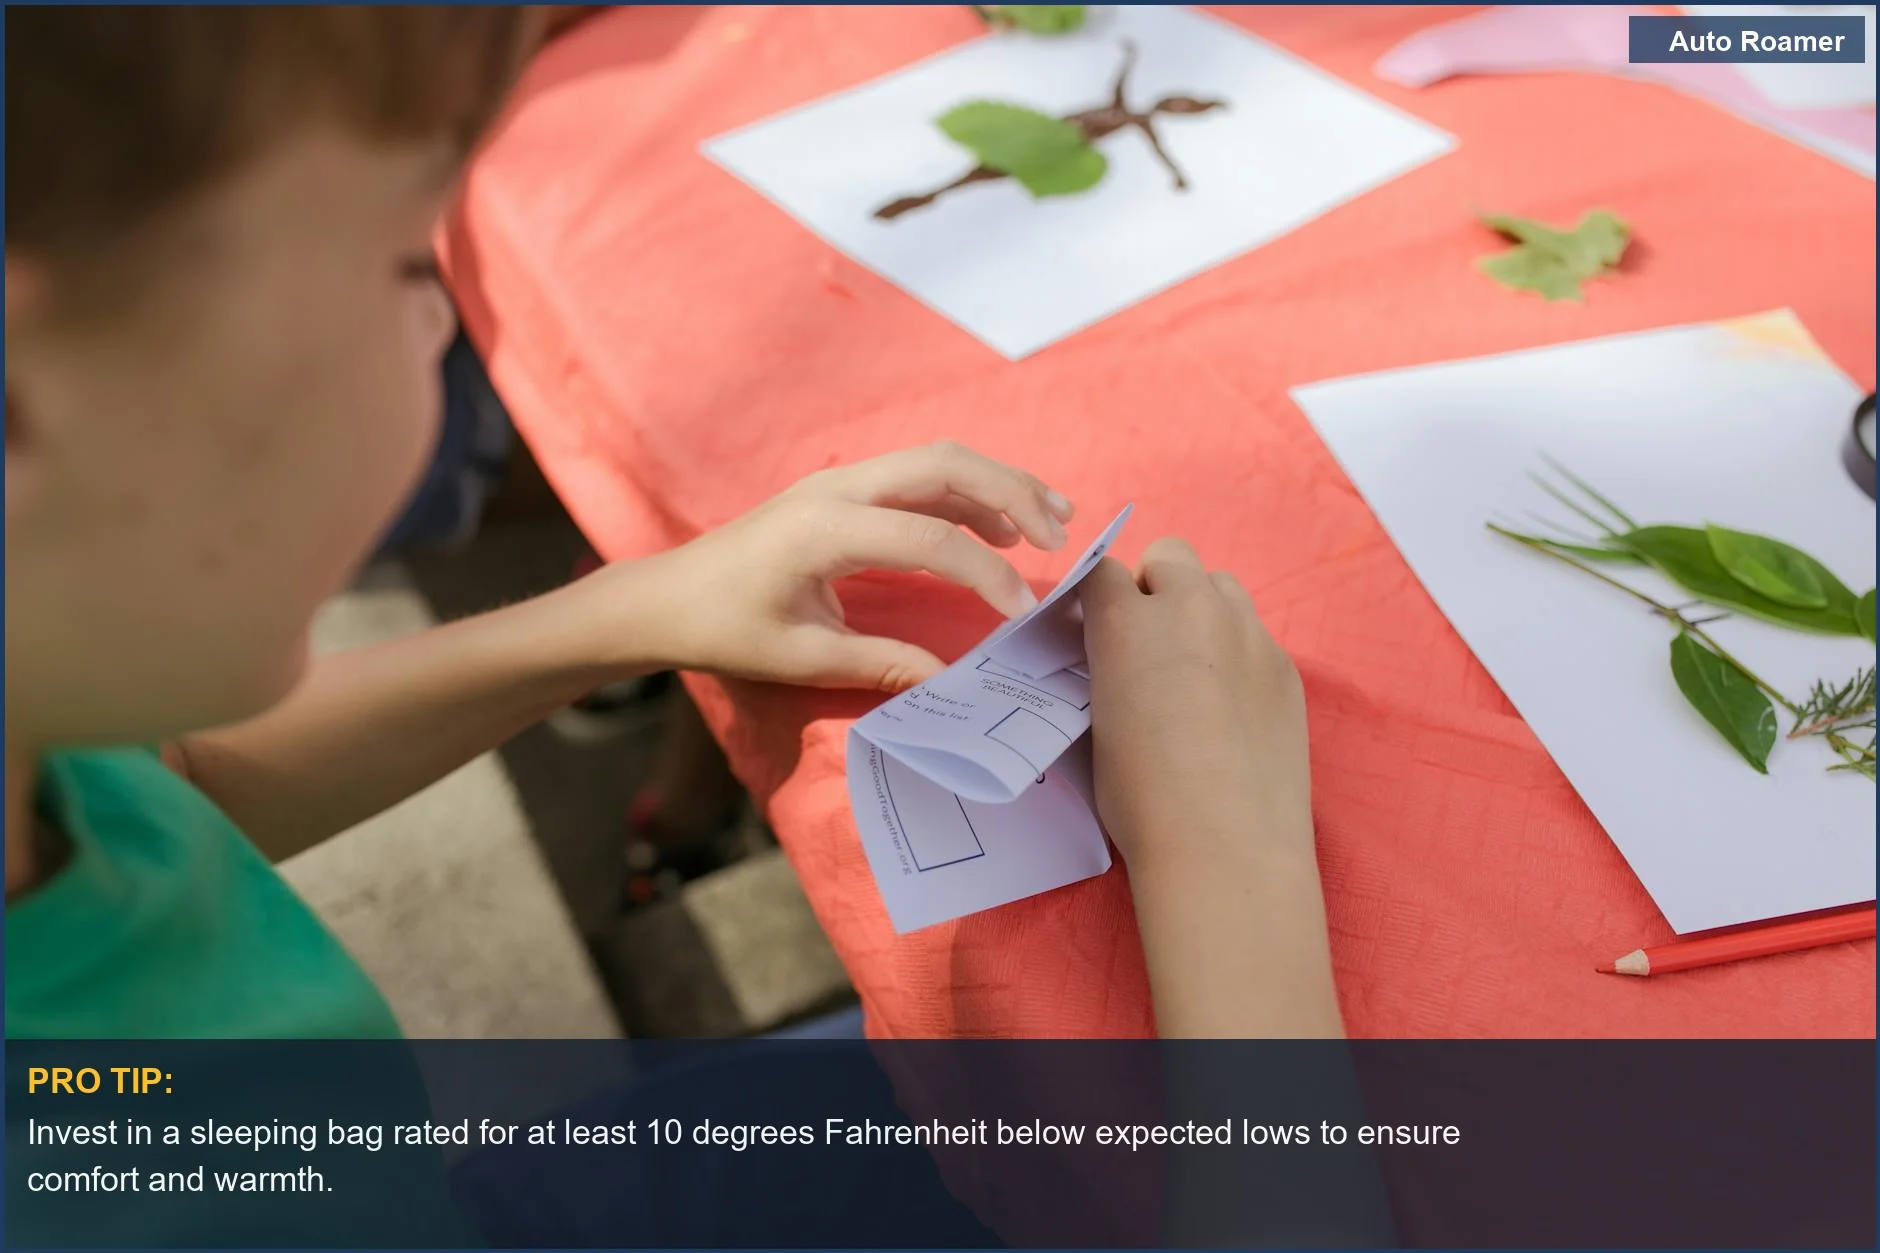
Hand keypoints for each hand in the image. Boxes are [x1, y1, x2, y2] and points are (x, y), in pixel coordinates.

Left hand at [629, 442, 1074, 690]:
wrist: (667, 597)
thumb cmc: (723, 629)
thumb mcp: (801, 658)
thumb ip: (882, 664)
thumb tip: (954, 682)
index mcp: (822, 527)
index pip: (928, 537)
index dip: (984, 574)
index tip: (1022, 613)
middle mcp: (837, 487)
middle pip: (944, 465)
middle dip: (1010, 493)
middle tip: (1059, 537)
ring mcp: (841, 481)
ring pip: (937, 460)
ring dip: (998, 484)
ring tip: (1051, 520)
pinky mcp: (845, 490)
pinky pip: (919, 475)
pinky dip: (968, 493)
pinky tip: (1001, 528)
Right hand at [1081, 537, 1310, 871]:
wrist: (1226, 845)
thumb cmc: (1141, 799)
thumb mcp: (1096, 727)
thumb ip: (1104, 673)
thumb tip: (1113, 664)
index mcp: (1127, 623)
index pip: (1102, 571)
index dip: (1096, 597)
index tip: (1094, 627)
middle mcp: (1191, 610)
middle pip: (1169, 557)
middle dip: (1153, 587)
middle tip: (1146, 643)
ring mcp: (1248, 634)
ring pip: (1220, 586)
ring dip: (1200, 608)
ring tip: (1193, 666)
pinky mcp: (1285, 667)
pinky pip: (1254, 635)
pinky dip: (1236, 653)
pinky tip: (1231, 707)